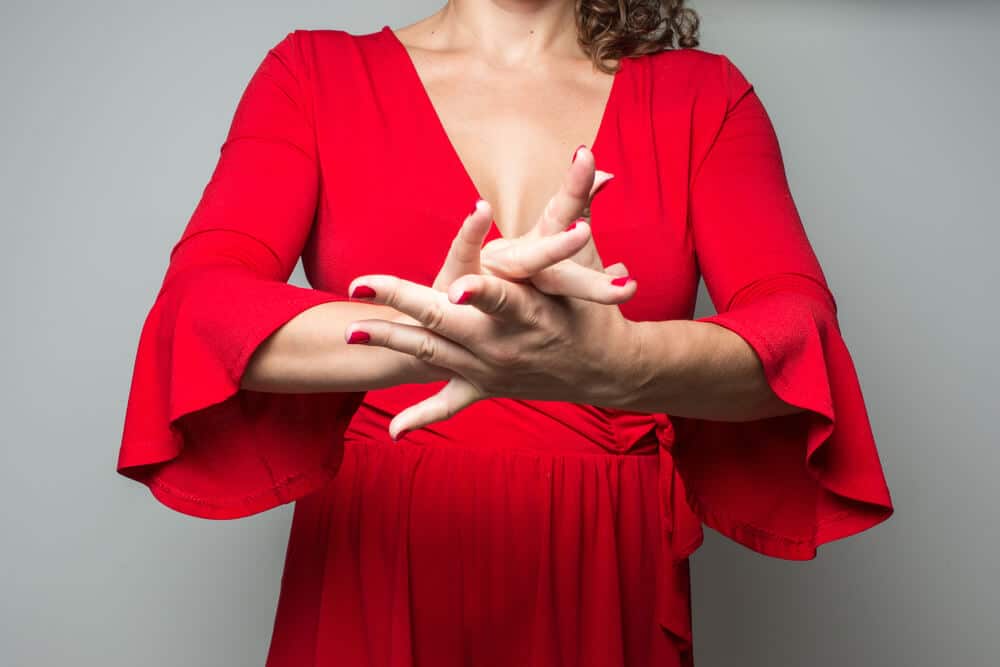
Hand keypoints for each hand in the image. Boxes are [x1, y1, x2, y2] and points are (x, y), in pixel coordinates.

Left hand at [346, 148, 639, 437]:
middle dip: (401, 303)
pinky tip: (393, 433)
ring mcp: (492, 370)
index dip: (481, 292)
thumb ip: (576, 200)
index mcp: (531, 310)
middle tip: (361, 287)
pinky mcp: (486, 388)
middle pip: (446, 323)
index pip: (503, 298)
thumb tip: (584, 149)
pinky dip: (422, 417)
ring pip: (433, 353)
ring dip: (391, 340)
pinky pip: (449, 404)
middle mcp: (506, 345)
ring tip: (350, 328)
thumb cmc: (593, 307)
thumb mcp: (584, 255)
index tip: (457, 289)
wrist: (607, 371)